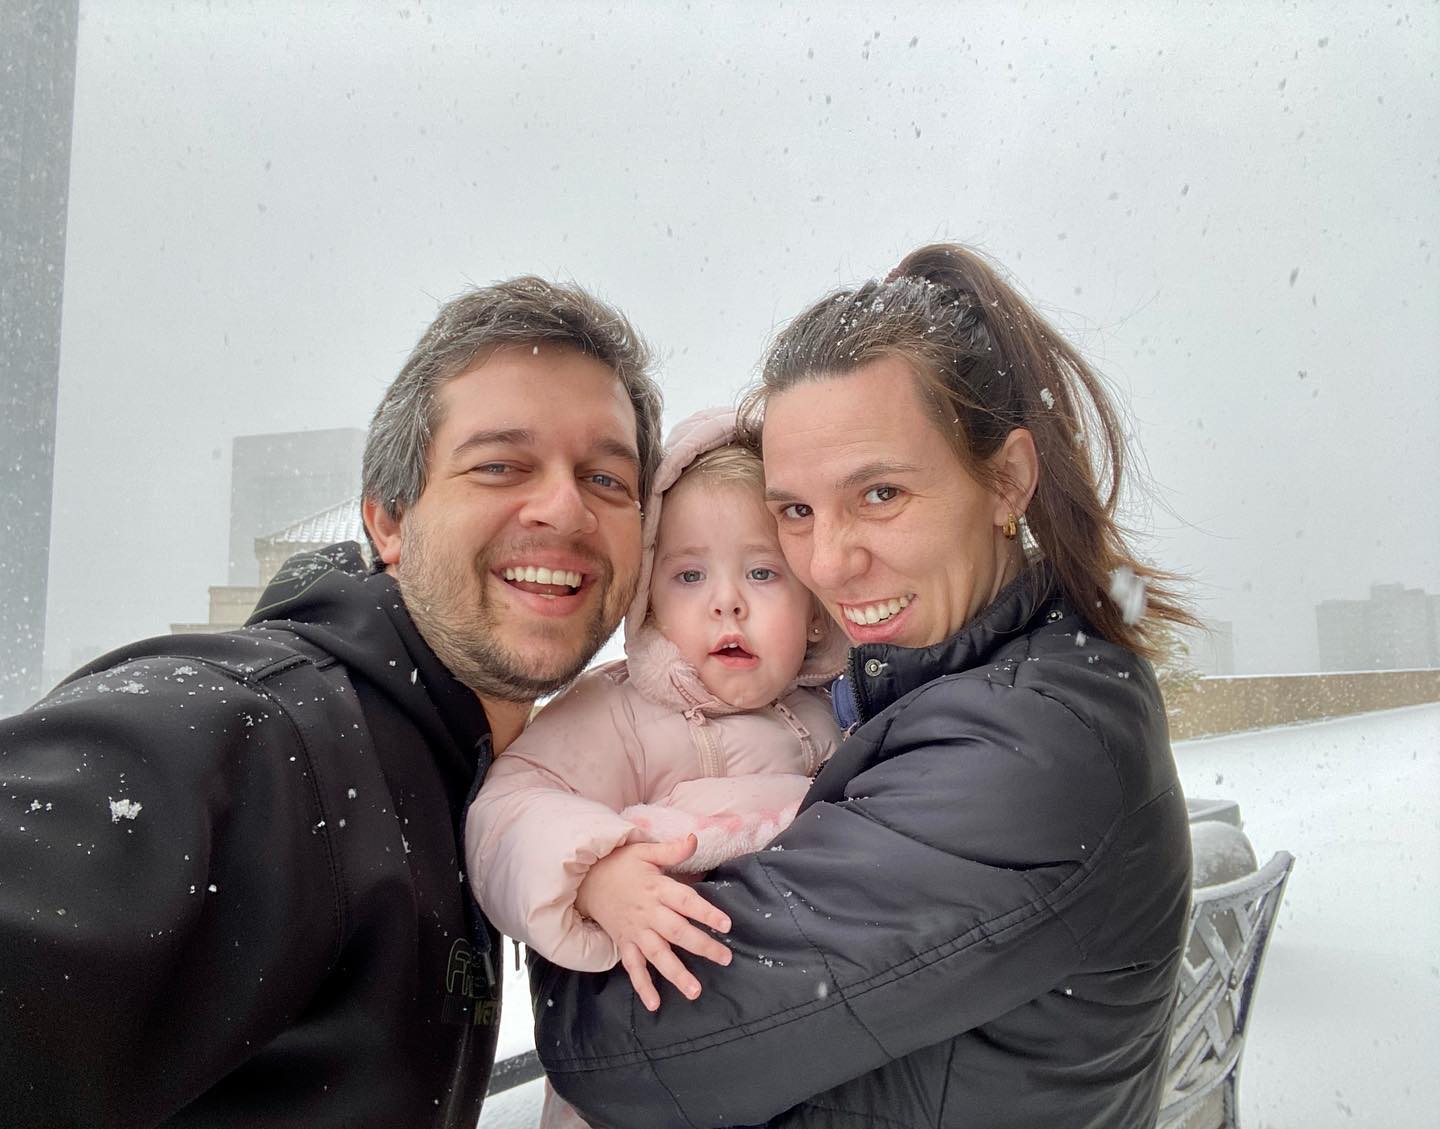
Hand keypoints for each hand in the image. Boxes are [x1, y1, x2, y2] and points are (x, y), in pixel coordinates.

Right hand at [575, 835, 732, 1010]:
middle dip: (702, 946)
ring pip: (658, 955)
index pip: (685, 901)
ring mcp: (635, 931)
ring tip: (695, 991)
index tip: (726, 924)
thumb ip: (671, 850)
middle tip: (724, 958)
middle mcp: (648, 913)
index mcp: (656, 888)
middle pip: (677, 932)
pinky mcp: (624, 943)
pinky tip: (654, 1004)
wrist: (585, 880)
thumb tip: (695, 839)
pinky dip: (642, 986)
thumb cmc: (620, 864)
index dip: (706, 912)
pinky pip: (633, 968)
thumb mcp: (644, 851)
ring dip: (676, 973)